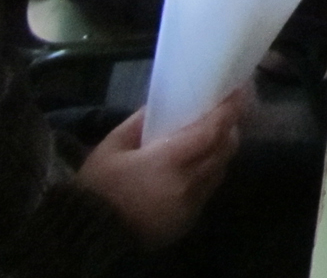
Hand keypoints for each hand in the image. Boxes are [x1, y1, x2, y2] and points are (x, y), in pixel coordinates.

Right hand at [75, 91, 245, 248]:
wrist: (88, 235)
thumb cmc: (97, 188)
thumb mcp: (111, 147)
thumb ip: (139, 122)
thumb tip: (161, 104)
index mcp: (168, 161)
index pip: (213, 131)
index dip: (229, 109)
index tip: (238, 91)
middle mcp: (187, 183)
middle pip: (224, 150)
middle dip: (230, 128)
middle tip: (226, 110)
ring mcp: (190, 205)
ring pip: (220, 170)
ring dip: (221, 151)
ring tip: (214, 134)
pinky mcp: (188, 220)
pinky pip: (208, 190)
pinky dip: (210, 172)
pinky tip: (198, 164)